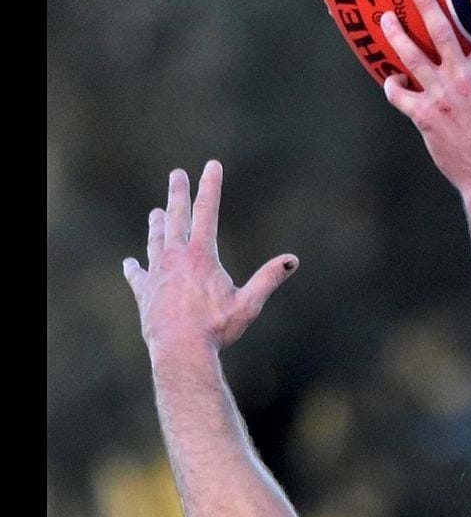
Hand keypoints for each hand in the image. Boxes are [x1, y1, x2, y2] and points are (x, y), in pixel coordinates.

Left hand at [123, 161, 297, 352]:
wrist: (180, 351)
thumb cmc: (217, 328)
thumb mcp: (249, 303)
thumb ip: (269, 278)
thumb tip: (292, 260)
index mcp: (202, 255)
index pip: (208, 211)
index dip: (210, 186)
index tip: (211, 165)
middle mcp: (176, 258)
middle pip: (176, 217)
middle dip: (178, 193)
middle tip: (176, 174)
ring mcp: (157, 274)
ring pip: (155, 241)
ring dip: (157, 224)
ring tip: (157, 211)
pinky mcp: (145, 292)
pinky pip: (138, 275)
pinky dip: (135, 267)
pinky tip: (131, 263)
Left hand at [381, 0, 470, 196]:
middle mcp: (463, 79)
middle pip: (439, 31)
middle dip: (425, 2)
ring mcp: (441, 97)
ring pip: (411, 58)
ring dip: (396, 34)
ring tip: (386, 17)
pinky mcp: (424, 116)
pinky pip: (400, 95)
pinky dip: (393, 84)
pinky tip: (393, 78)